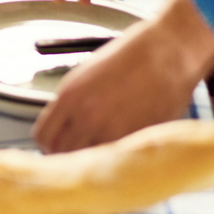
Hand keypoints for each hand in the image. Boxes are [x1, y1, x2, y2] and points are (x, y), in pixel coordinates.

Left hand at [33, 0, 213, 152]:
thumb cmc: (133, 55)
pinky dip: (119, 159)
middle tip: (79, 151)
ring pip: (90, 163)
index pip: (42, 136)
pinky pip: (119, 160)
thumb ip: (72, 103)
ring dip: (94, 161)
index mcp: (70, 96)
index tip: (57, 145)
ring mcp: (113, 130)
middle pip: (62, 154)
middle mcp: (87, 116)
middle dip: (68, 156)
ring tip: (104, 150)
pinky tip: (124, 147)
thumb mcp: (88, 74)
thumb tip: (64, 128)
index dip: (48, 144)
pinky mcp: (139, 139)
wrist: (171, 50)